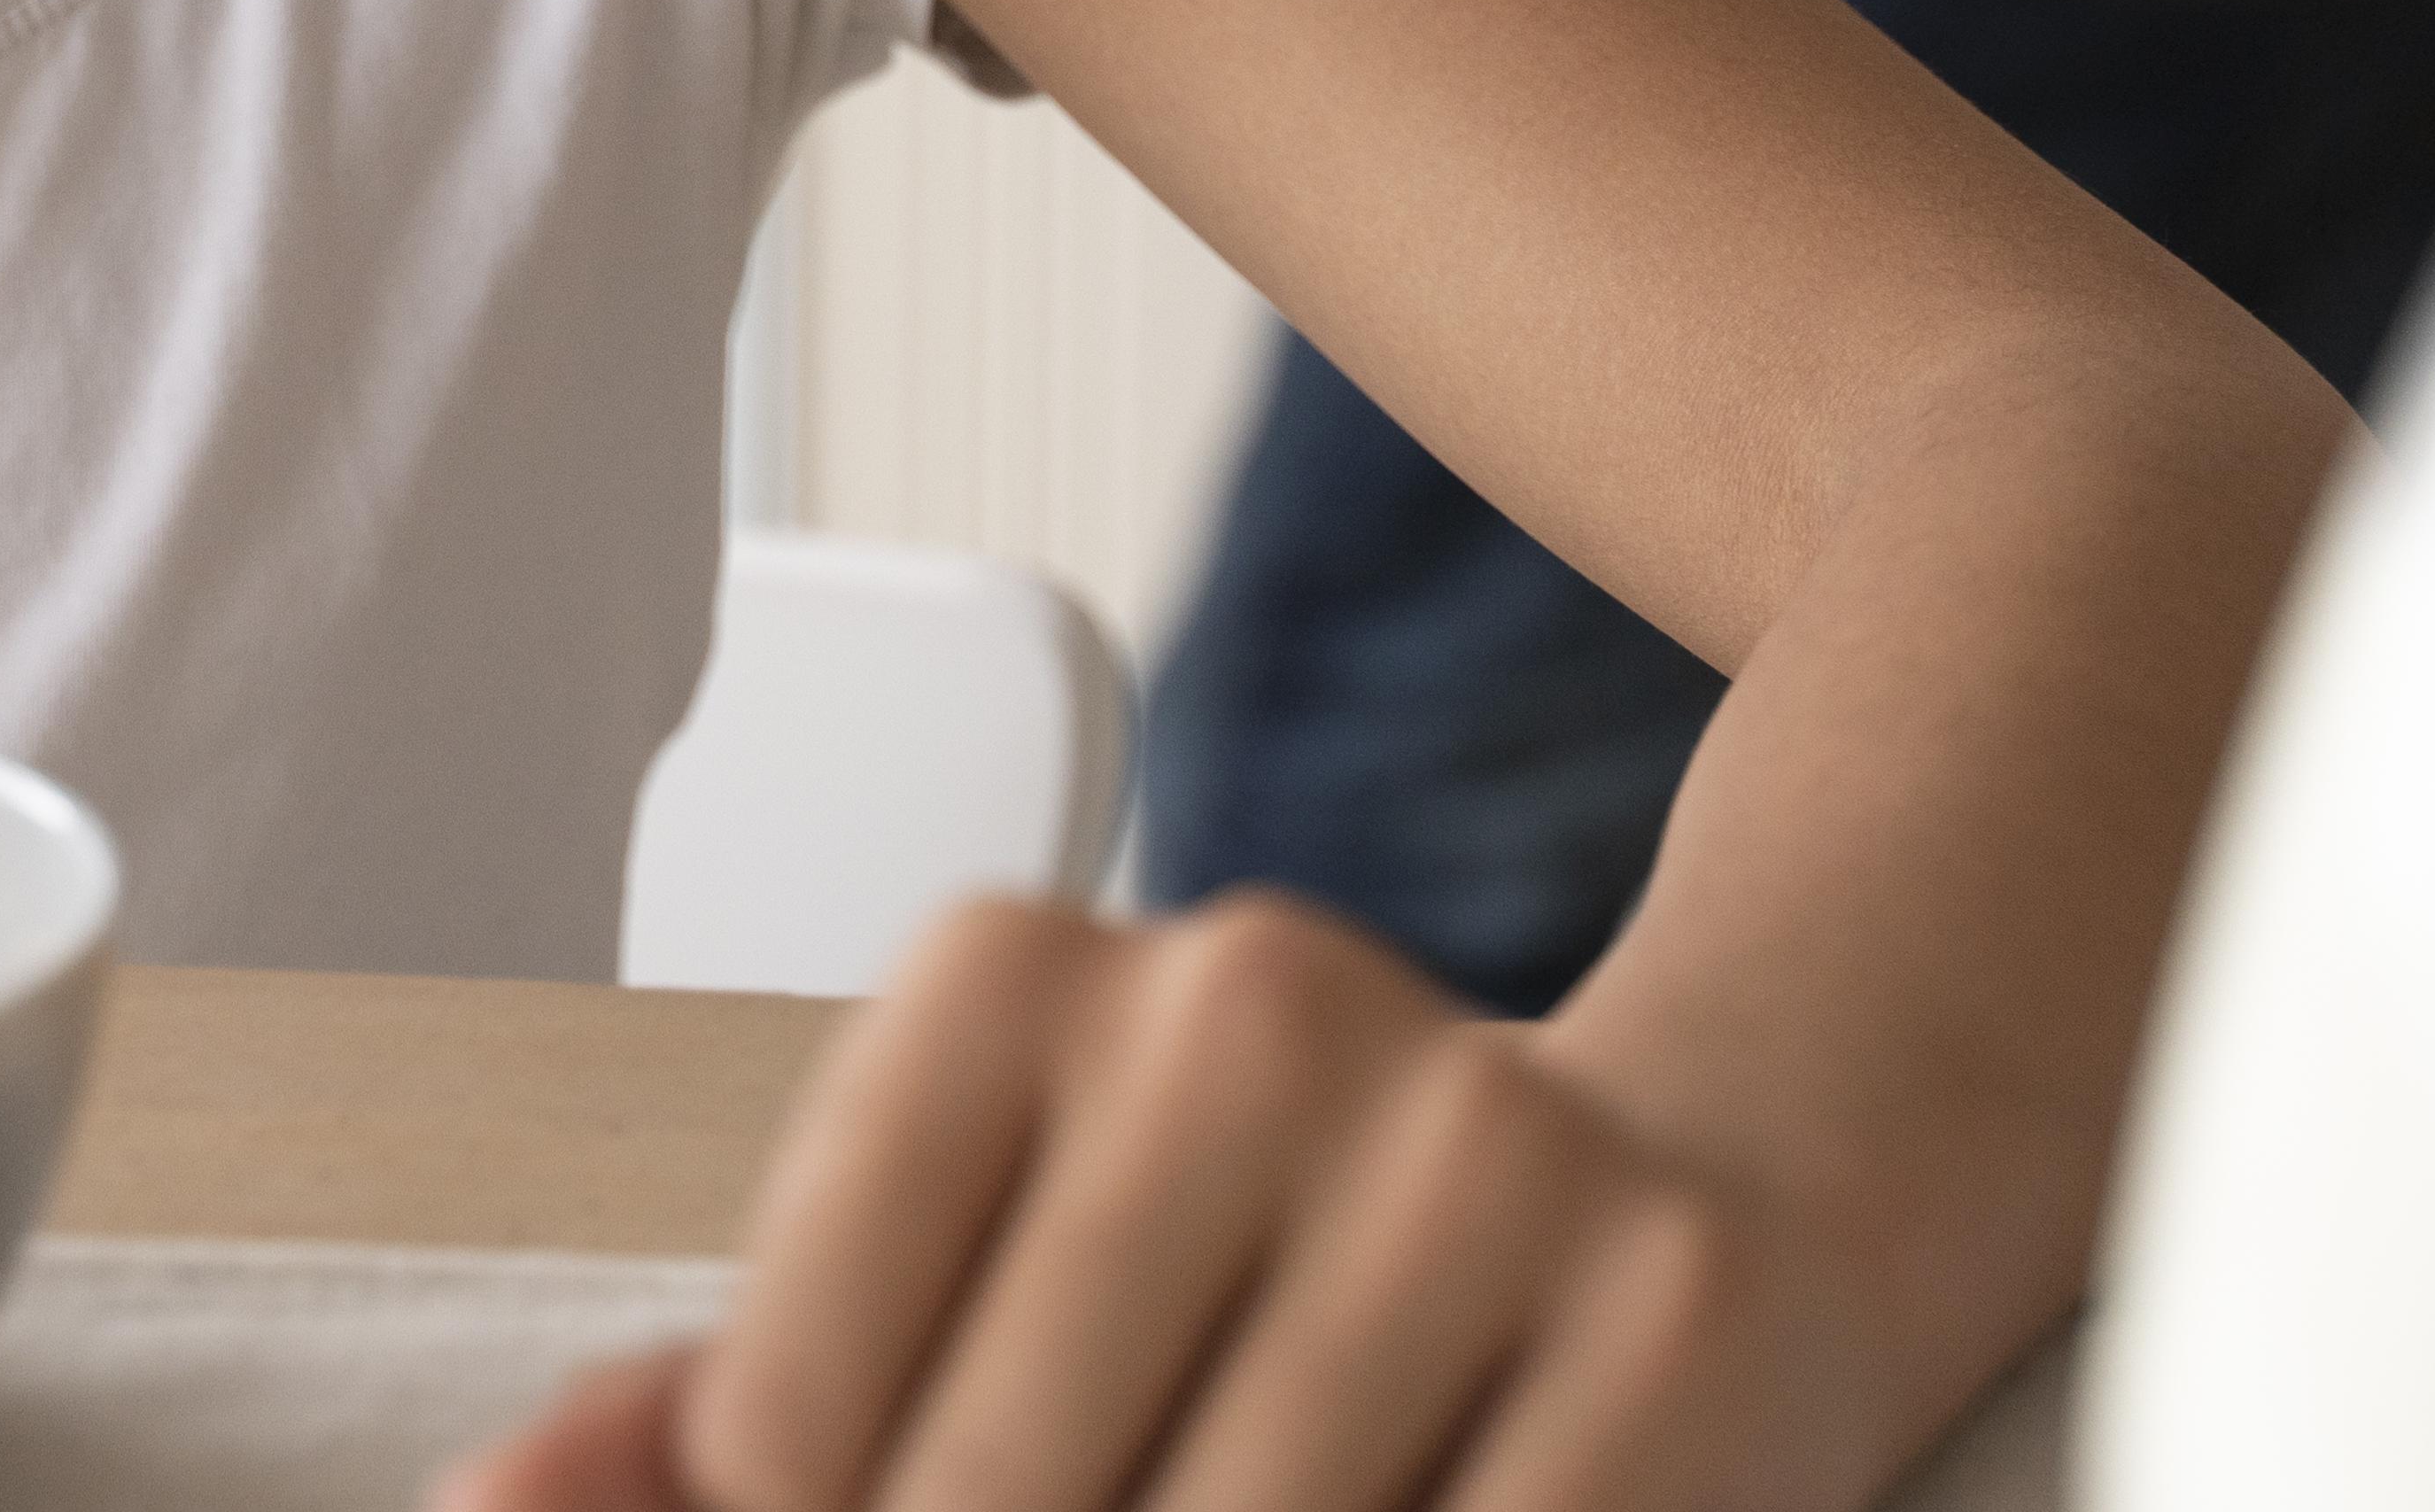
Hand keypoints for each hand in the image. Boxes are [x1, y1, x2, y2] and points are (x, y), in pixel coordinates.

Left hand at [438, 896, 1855, 1511]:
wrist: (1713, 1190)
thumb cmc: (1273, 1276)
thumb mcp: (977, 1293)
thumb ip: (721, 1417)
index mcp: (1009, 976)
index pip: (788, 1421)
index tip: (919, 1509)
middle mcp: (1236, 1003)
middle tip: (1116, 1506)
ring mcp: (1474, 1143)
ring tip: (1243, 1499)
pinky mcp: (1675, 1304)